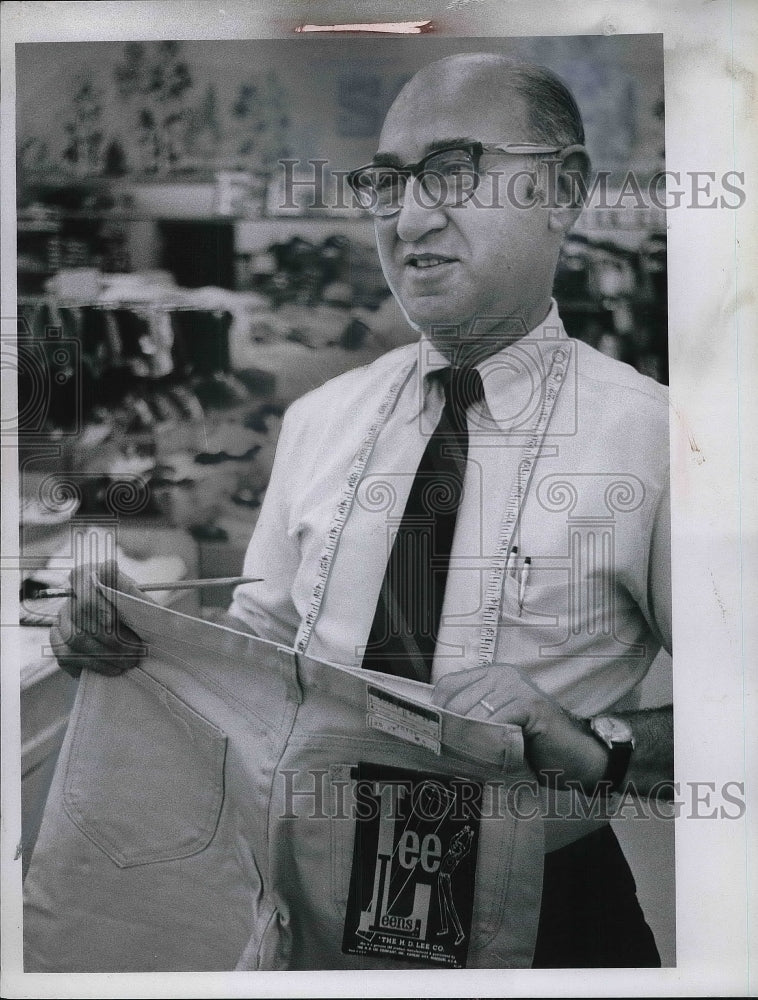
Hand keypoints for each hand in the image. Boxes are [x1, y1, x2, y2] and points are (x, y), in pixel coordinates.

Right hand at [49, 559, 146, 677]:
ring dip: (105, 654)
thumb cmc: (138, 613)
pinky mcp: (59, 644)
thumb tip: (109, 566)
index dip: (97, 603)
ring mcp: (61, 621)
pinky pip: (67, 657)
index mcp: (88, 577)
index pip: (82, 582)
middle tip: (136, 651)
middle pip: (80, 614)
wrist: (135, 637)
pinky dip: (95, 665)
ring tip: (129, 662)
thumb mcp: (140, 600)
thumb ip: (127, 587)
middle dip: (112, 637)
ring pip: (74, 639)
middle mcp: (70, 598)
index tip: (114, 621)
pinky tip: (114, 668)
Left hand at [431, 665, 607, 790]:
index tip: (436, 738)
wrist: (575, 759)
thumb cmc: (532, 746)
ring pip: (474, 713)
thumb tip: (435, 730)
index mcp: (490, 675)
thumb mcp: (495, 727)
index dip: (438, 714)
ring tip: (475, 760)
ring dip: (471, 741)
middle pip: (457, 701)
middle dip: (452, 732)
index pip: (447, 687)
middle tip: (453, 756)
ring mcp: (518, 686)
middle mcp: (502, 674)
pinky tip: (497, 755)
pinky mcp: (531, 703)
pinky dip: (492, 742)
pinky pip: (497, 722)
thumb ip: (471, 720)